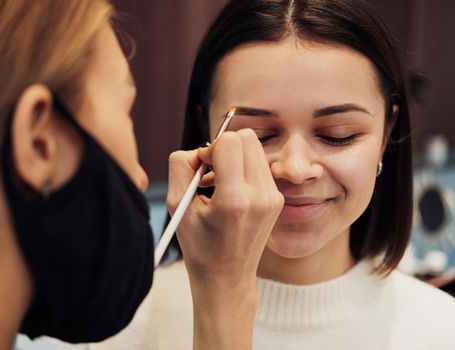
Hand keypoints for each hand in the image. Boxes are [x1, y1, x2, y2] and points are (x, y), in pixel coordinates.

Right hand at [167, 129, 283, 348]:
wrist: (227, 278)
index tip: (200, 168)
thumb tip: (197, 150)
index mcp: (234, 199)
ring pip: (255, 148)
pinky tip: (229, 189)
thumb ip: (181, 166)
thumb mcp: (178, 206)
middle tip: (209, 169)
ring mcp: (273, 197)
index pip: (229, 142)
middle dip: (223, 146)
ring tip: (218, 180)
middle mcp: (260, 195)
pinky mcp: (277, 199)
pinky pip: (259, 165)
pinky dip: (242, 168)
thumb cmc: (199, 245)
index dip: (209, 148)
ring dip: (234, 156)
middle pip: (246, 138)